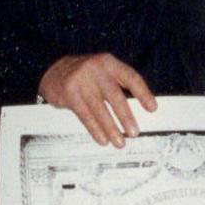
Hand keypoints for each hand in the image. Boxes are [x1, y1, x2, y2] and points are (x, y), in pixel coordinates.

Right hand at [39, 53, 155, 147]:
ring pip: (100, 109)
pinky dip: (95, 130)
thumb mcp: (103, 70)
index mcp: (108, 63)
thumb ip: (119, 83)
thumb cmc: (85, 74)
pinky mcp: (69, 94)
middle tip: (134, 132)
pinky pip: (85, 115)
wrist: (52, 70)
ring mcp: (81, 81)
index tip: (152, 108)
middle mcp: (95, 69)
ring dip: (111, 129)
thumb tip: (141, 108)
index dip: (143, 93)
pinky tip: (102, 139)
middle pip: (115, 96)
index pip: (131, 77)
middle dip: (126, 117)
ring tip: (120, 142)